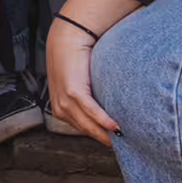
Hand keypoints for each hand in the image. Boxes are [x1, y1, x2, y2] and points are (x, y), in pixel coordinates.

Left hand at [43, 23, 117, 145]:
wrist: (69, 36)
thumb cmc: (75, 57)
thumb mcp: (76, 82)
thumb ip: (85, 97)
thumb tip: (105, 108)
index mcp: (59, 107)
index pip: (81, 128)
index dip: (97, 136)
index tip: (113, 142)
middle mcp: (59, 107)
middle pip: (85, 130)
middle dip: (103, 138)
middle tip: (121, 145)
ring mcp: (64, 100)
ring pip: (88, 124)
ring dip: (105, 133)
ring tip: (122, 138)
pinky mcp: (73, 91)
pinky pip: (90, 111)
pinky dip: (103, 120)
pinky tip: (115, 126)